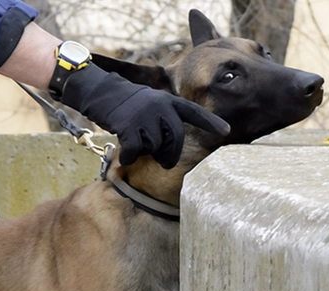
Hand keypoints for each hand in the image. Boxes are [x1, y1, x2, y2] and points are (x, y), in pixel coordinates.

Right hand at [58, 64, 229, 168]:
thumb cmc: (127, 104)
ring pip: (154, 147)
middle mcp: (161, 106)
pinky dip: (129, 157)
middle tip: (163, 161)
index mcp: (169, 102)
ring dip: (144, 151)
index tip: (227, 131)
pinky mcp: (129, 126)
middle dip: (169, 155)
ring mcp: (145, 115)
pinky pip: (135, 151)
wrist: (101, 92)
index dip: (211, 123)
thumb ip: (165, 119)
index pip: (194, 113)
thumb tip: (170, 150)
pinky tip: (124, 153)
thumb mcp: (152, 103)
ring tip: (134, 139)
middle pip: (175, 140)